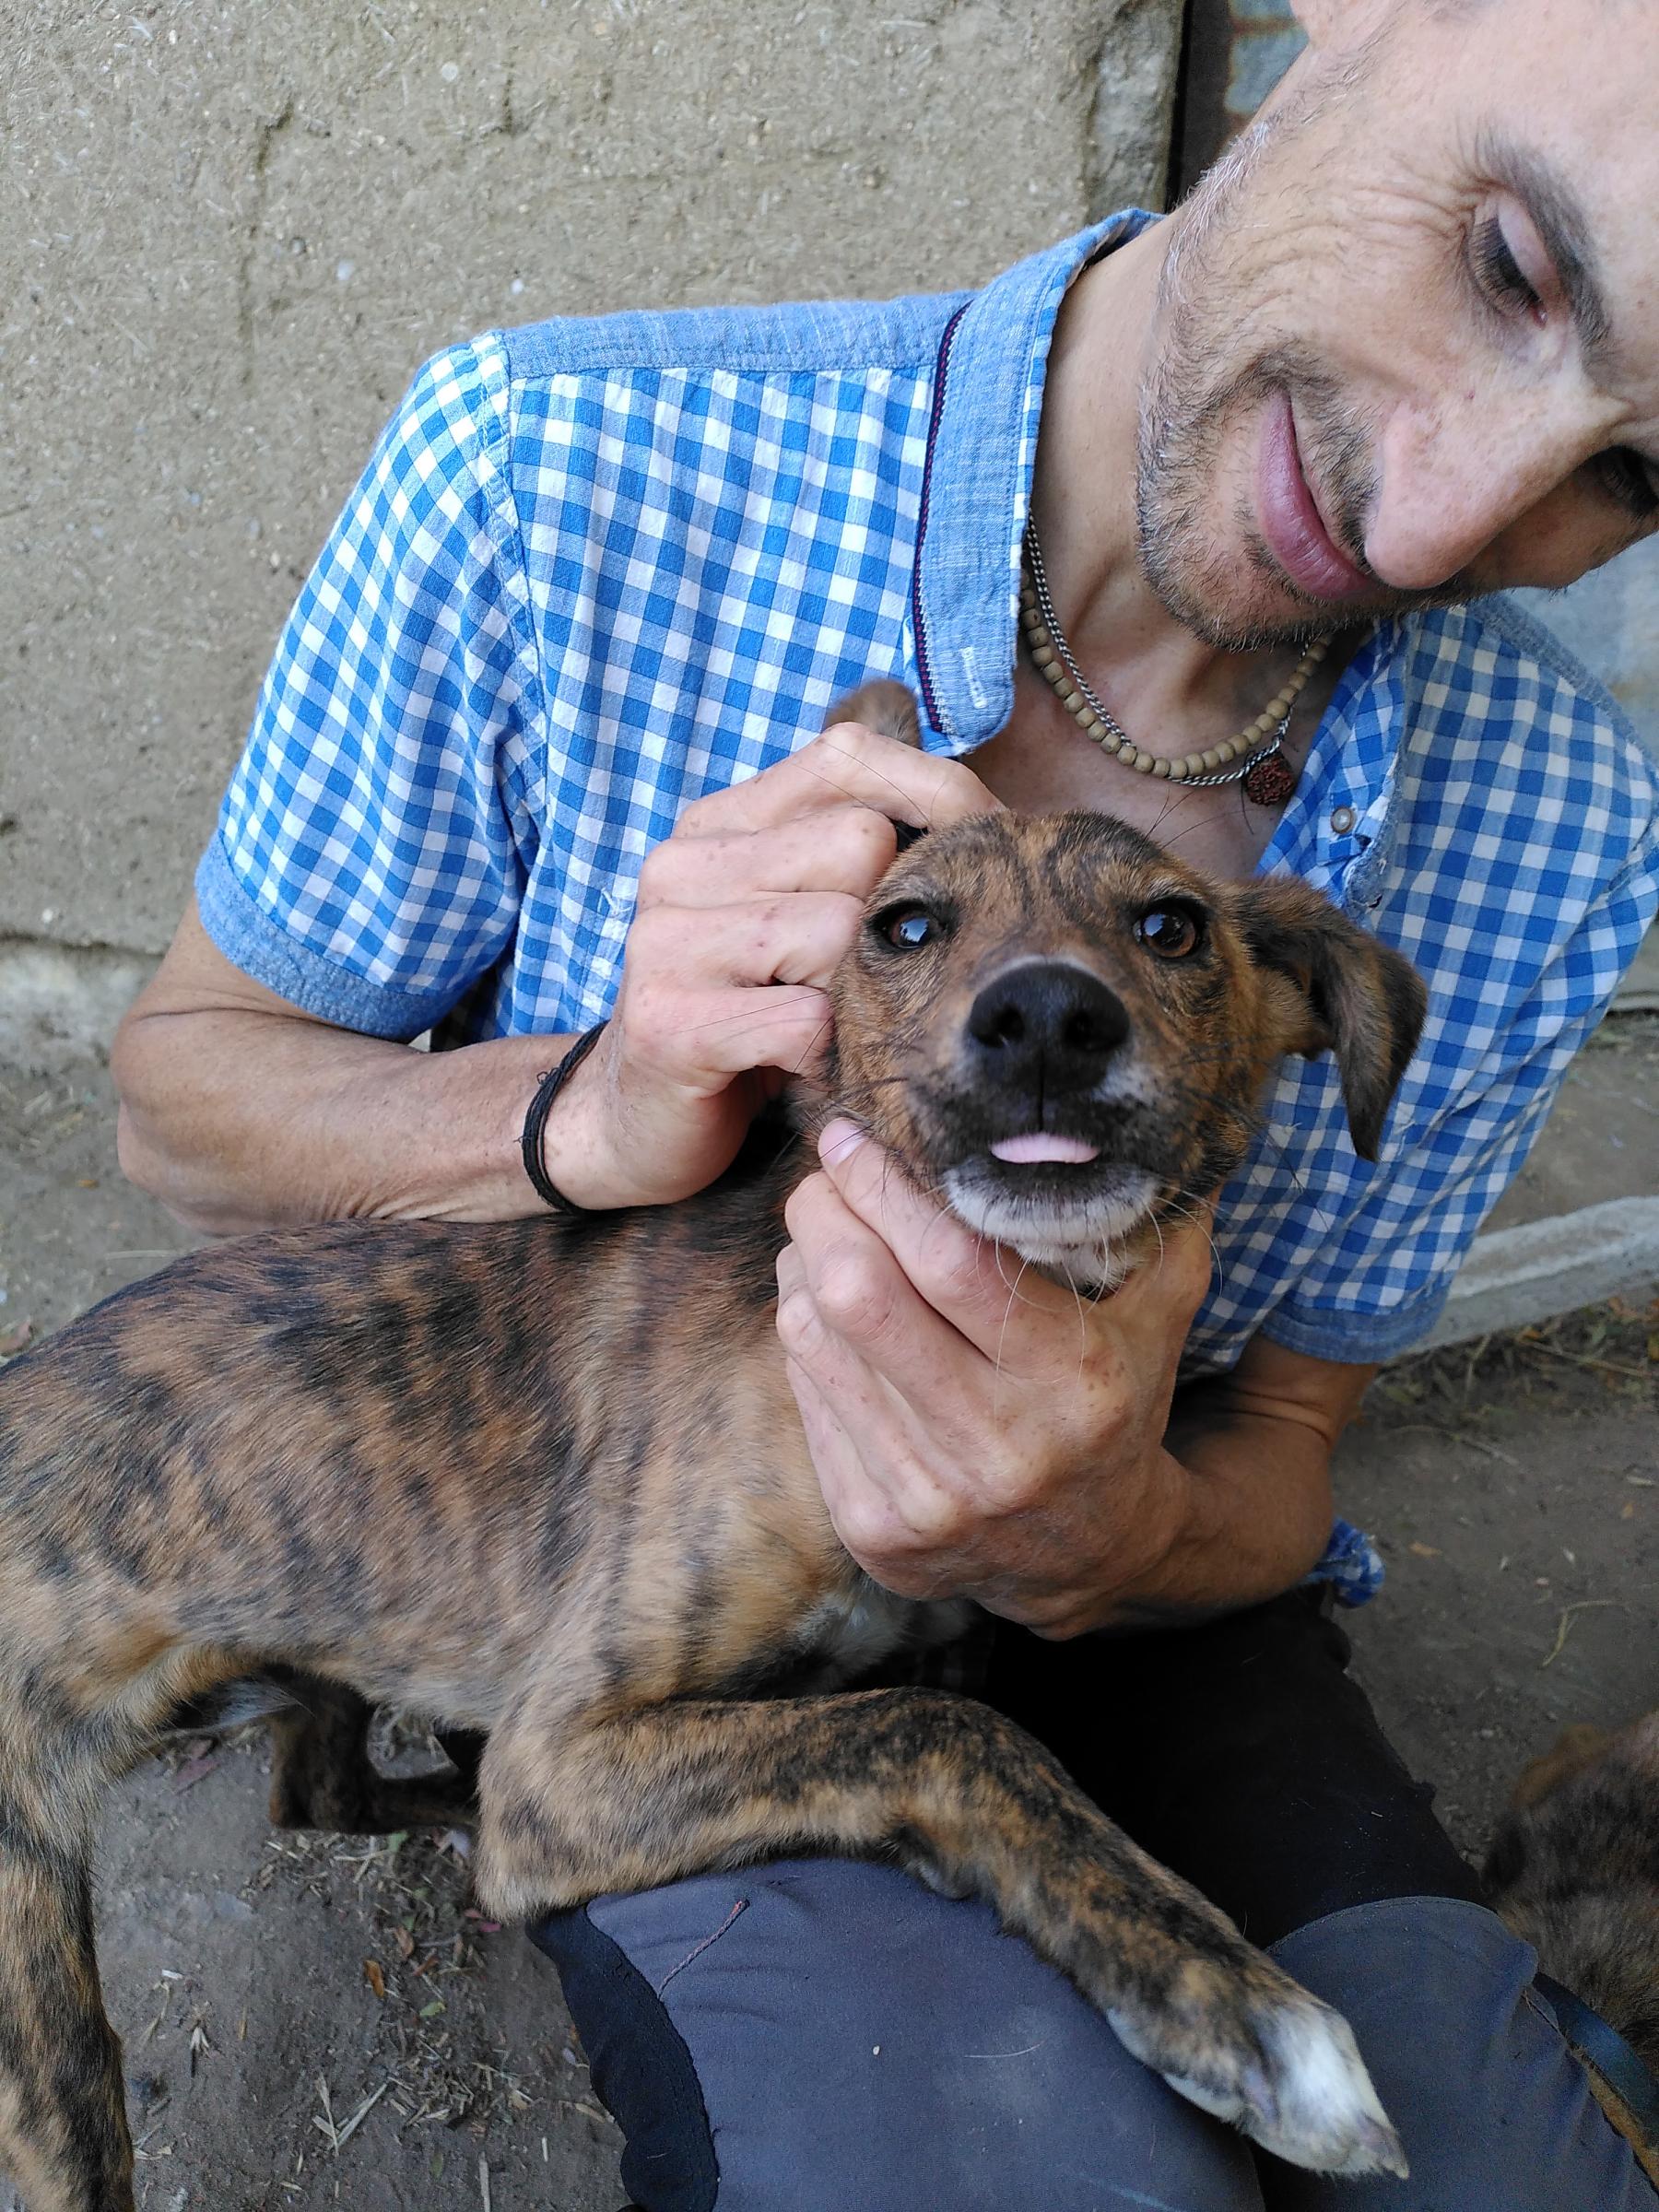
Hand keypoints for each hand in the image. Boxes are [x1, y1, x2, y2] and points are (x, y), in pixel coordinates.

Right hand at [541, 720, 997, 1207]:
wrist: (638, 1122)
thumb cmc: (748, 1015)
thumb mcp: (793, 916)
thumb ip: (853, 855)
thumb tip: (984, 807)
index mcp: (717, 824)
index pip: (846, 756)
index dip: (933, 793)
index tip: (978, 848)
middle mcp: (681, 865)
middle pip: (860, 844)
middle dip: (888, 919)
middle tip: (866, 979)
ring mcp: (667, 940)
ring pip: (839, 931)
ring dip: (856, 995)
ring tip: (827, 1027)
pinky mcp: (671, 1022)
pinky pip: (808, 1020)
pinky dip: (828, 1056)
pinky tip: (806, 1070)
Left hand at [775, 1120, 1216, 1636]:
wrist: (1094, 1557)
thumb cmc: (1117, 1407)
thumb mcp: (1160, 1320)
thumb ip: (1158, 1226)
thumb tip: (1139, 1126)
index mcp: (1075, 1380)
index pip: (950, 1261)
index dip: (884, 1188)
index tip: (852, 1139)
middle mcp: (999, 1445)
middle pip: (861, 1294)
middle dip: (824, 1213)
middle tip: (822, 1177)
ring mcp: (928, 1495)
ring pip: (816, 1340)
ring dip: (803, 1266)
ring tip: (821, 1234)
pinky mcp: (873, 1527)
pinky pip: (805, 1394)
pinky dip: (803, 1332)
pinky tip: (821, 1305)